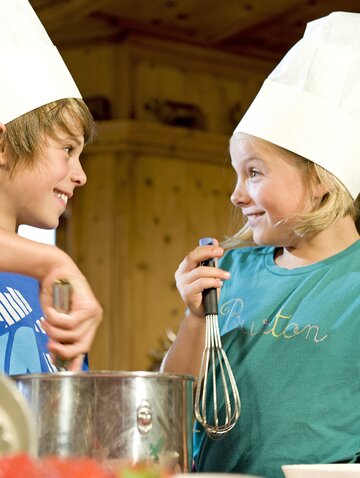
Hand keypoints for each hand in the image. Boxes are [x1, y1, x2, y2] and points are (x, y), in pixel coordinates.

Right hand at [0, 230, 101, 369]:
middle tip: (49, 344)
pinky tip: (50, 312)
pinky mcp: (88, 306)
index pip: (85, 348)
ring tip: (46, 321)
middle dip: (62, 349)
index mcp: (89, 323)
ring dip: (54, 331)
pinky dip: (55, 319)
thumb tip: (57, 356)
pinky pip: (69, 323)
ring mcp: (94, 313)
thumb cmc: (54, 293)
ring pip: (72, 335)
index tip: (67, 372)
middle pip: (81, 346)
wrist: (55, 270)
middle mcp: (95, 319)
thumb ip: (61, 335)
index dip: (75, 361)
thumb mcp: (57, 320)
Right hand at [175, 239, 229, 319]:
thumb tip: (214, 241)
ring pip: (200, 272)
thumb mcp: (211, 274)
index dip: (206, 249)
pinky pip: (201, 283)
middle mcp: (180, 274)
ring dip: (216, 272)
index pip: (194, 253)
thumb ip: (211, 259)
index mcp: (184, 268)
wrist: (204, 313)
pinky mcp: (186, 293)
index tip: (220, 249)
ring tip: (226, 276)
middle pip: (192, 257)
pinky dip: (213, 282)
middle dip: (208, 253)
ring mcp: (182, 284)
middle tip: (221, 253)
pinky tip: (219, 284)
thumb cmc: (207, 292)